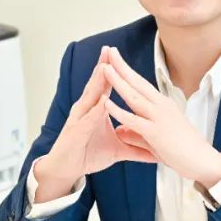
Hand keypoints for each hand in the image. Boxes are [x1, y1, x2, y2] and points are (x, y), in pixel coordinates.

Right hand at [34, 47, 156, 202]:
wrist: (67, 170)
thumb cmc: (88, 154)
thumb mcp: (117, 150)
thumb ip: (134, 146)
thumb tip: (153, 150)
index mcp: (95, 110)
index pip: (106, 87)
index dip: (114, 72)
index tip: (121, 56)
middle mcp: (86, 111)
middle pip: (95, 86)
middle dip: (103, 67)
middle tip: (109, 50)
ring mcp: (79, 120)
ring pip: (89, 98)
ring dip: (96, 83)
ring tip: (105, 67)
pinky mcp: (75, 133)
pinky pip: (86, 120)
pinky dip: (94, 111)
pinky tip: (101, 101)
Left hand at [101, 47, 220, 188]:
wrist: (202, 161)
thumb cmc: (183, 150)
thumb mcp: (156, 139)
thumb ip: (136, 133)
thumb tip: (120, 131)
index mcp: (162, 105)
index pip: (142, 84)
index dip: (128, 71)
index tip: (117, 59)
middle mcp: (161, 106)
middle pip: (138, 83)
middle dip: (122, 67)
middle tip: (110, 52)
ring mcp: (159, 118)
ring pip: (134, 96)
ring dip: (118, 81)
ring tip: (105, 69)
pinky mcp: (156, 132)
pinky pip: (134, 120)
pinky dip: (119, 111)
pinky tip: (106, 103)